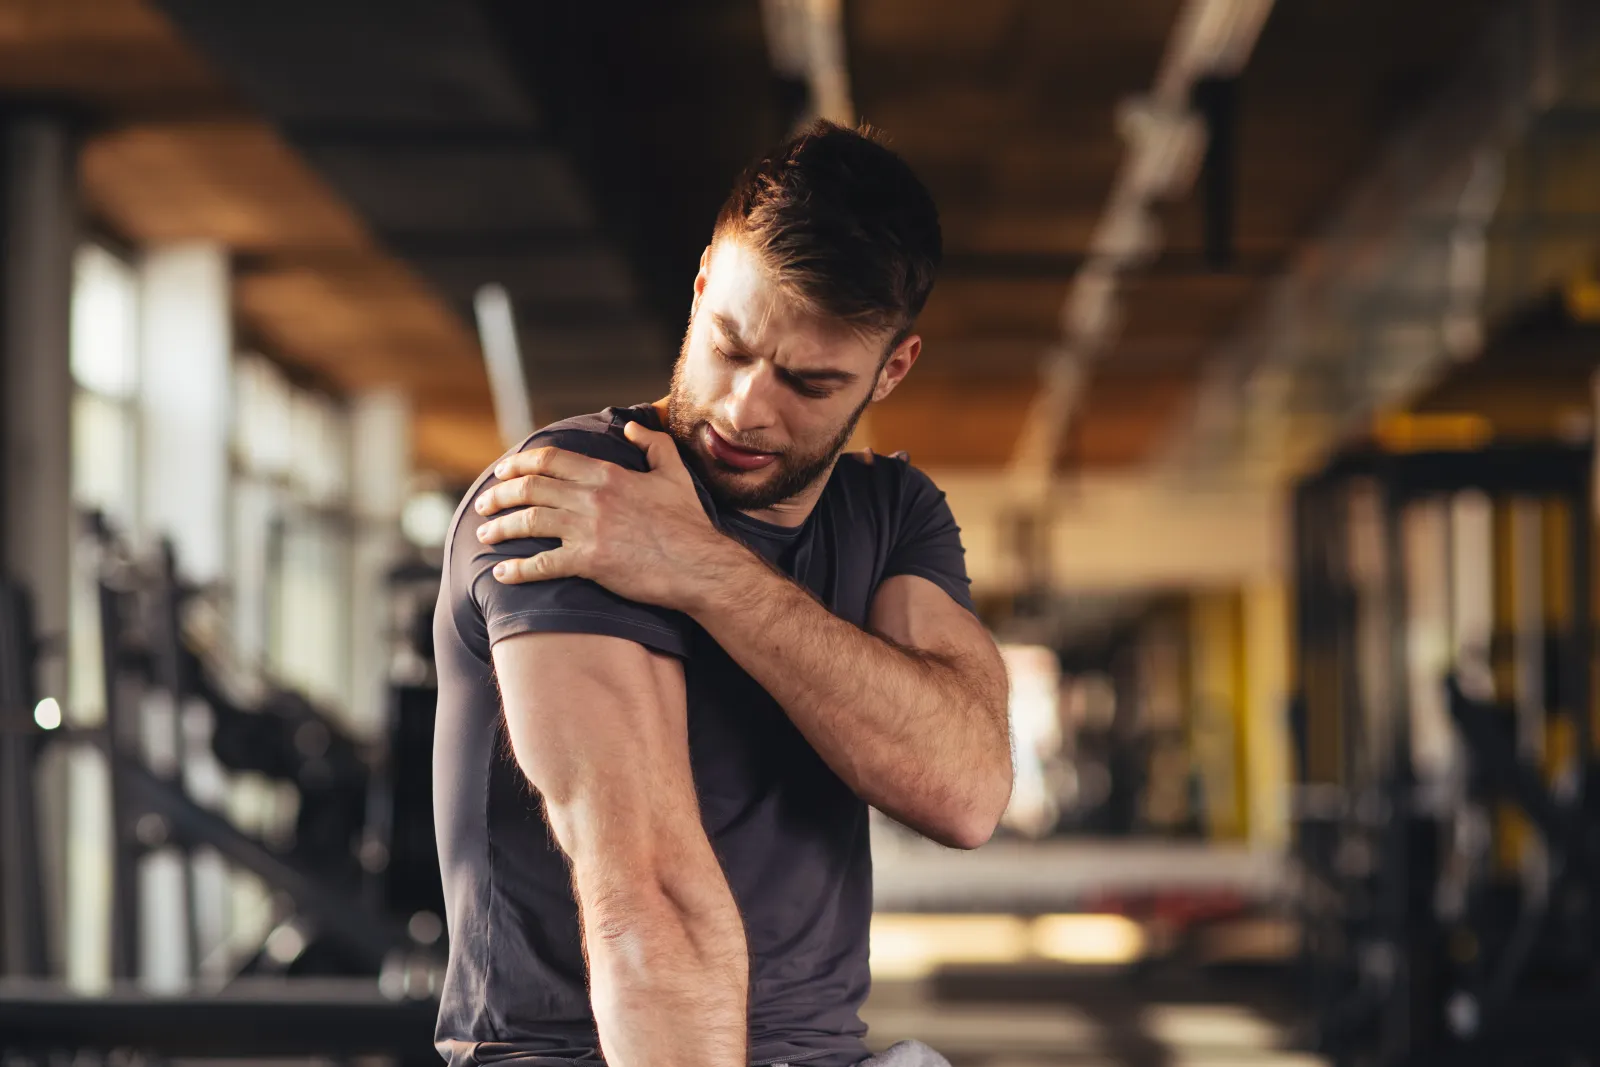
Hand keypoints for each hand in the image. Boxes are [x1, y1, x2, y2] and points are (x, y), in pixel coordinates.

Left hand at [473, 421, 731, 610]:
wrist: (700, 565)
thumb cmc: (688, 523)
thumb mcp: (674, 473)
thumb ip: (652, 444)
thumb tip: (631, 427)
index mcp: (608, 474)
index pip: (550, 460)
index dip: (519, 463)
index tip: (502, 470)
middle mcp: (592, 498)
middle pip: (530, 488)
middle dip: (499, 494)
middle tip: (484, 504)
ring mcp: (589, 530)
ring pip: (529, 522)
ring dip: (500, 527)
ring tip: (484, 534)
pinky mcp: (590, 563)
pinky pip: (542, 565)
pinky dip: (517, 570)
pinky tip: (501, 574)